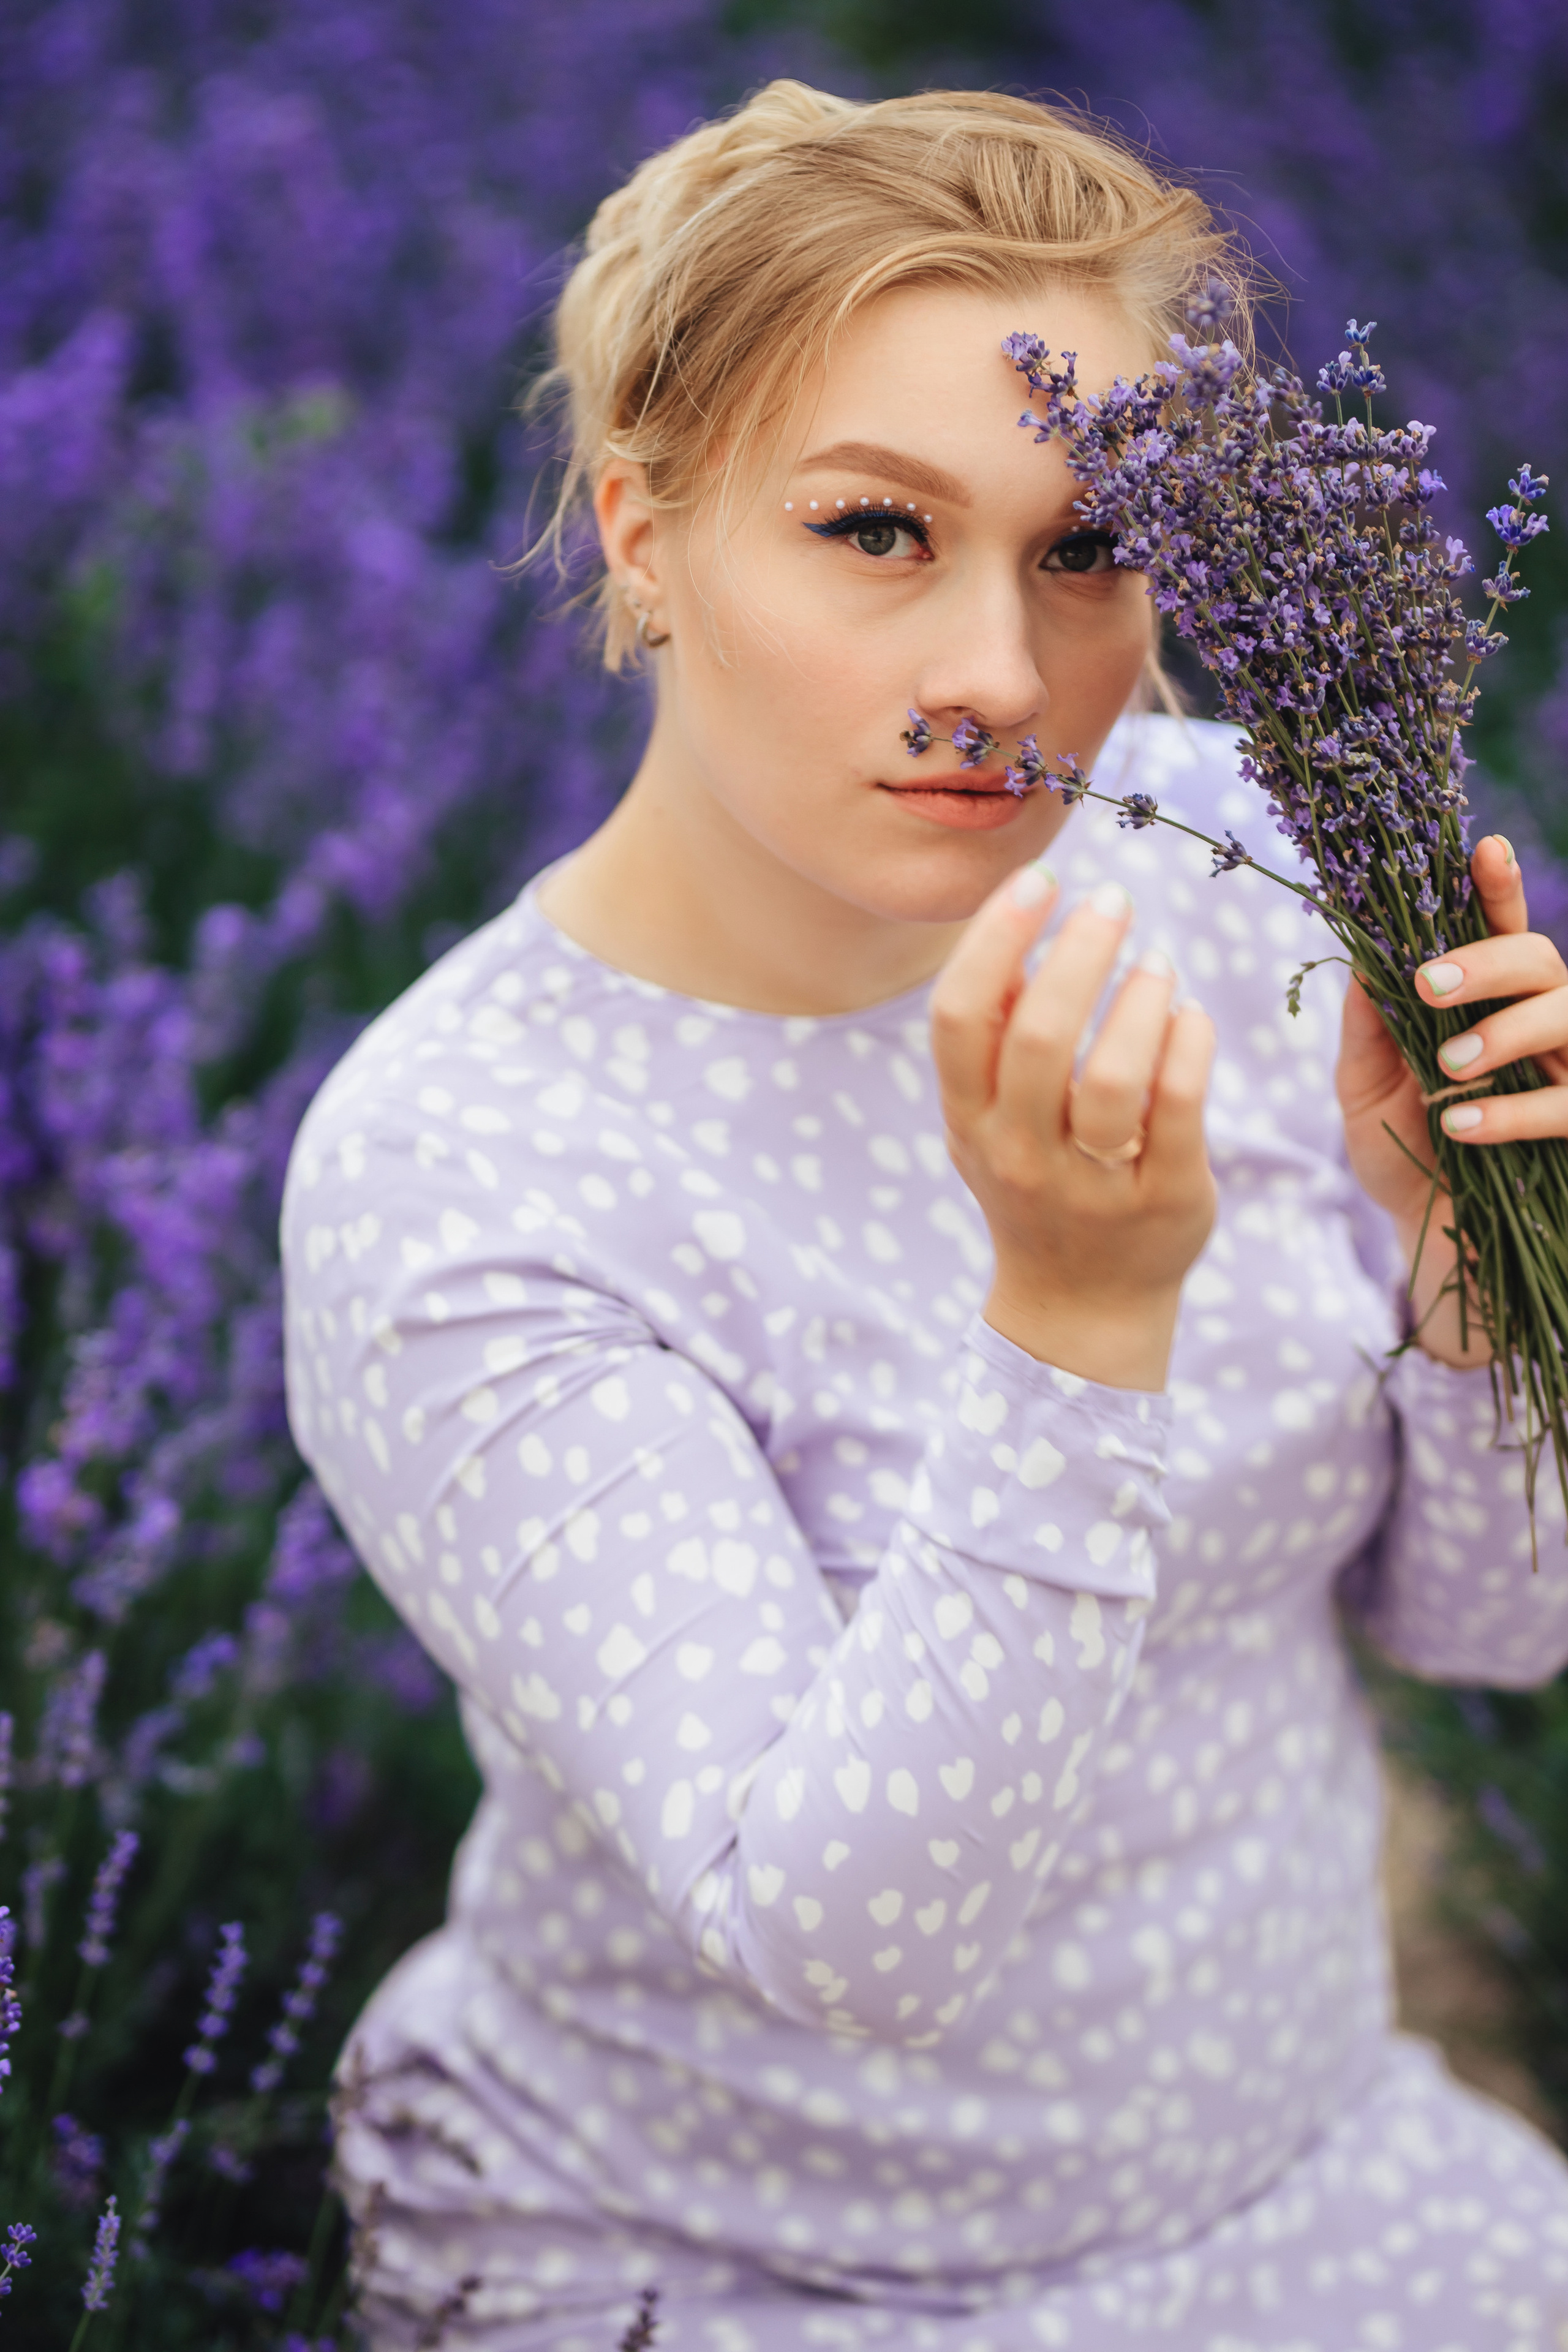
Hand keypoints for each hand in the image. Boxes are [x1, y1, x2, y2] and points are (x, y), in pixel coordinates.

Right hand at [932, 867, 1216, 1389]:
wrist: (1080, 1306)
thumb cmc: (1036, 1183)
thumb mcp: (987, 1123)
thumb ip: (994, 1038)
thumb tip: (1015, 930)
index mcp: (969, 1123)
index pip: (960, 1018)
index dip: (995, 938)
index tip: (1040, 882)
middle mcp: (1021, 1156)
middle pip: (1040, 1038)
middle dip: (1079, 952)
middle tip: (1114, 902)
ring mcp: (1092, 1185)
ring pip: (1115, 1077)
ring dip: (1140, 1000)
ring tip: (1156, 962)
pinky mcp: (1165, 1201)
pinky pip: (1180, 1109)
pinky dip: (1189, 1045)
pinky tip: (1191, 1014)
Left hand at [1336, 833, 1567, 1363]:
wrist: (1430, 1236)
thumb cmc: (1400, 1150)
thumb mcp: (1364, 1087)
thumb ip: (1367, 1026)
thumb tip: (1359, 956)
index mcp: (1485, 997)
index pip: (1499, 926)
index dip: (1497, 884)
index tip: (1483, 847)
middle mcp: (1538, 1021)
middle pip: (1541, 957)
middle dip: (1488, 961)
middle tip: (1429, 985)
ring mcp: (1565, 1068)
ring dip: (1507, 1031)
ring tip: (1449, 1067)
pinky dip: (1514, 1112)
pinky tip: (1461, 1127)